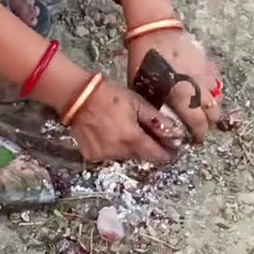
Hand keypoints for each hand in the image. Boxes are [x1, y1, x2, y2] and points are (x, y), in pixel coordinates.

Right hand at [66, 80, 180, 163]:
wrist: (79, 97)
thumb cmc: (110, 97)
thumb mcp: (138, 104)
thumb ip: (157, 121)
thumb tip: (174, 133)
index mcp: (132, 139)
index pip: (155, 154)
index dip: (165, 153)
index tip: (172, 151)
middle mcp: (118, 152)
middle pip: (140, 155)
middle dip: (144, 146)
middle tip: (142, 132)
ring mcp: (103, 156)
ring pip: (124, 156)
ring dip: (127, 146)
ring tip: (122, 129)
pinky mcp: (91, 156)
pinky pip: (109, 155)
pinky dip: (112, 148)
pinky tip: (108, 133)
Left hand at [125, 28, 222, 140]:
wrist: (155, 29)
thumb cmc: (143, 59)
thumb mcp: (142, 88)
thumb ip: (156, 106)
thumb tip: (161, 121)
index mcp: (182, 96)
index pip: (198, 123)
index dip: (198, 134)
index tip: (195, 139)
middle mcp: (198, 88)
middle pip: (213, 114)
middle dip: (208, 123)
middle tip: (200, 127)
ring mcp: (205, 74)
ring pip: (218, 98)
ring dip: (212, 108)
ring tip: (203, 111)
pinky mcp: (208, 62)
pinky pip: (216, 81)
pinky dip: (213, 90)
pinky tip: (205, 91)